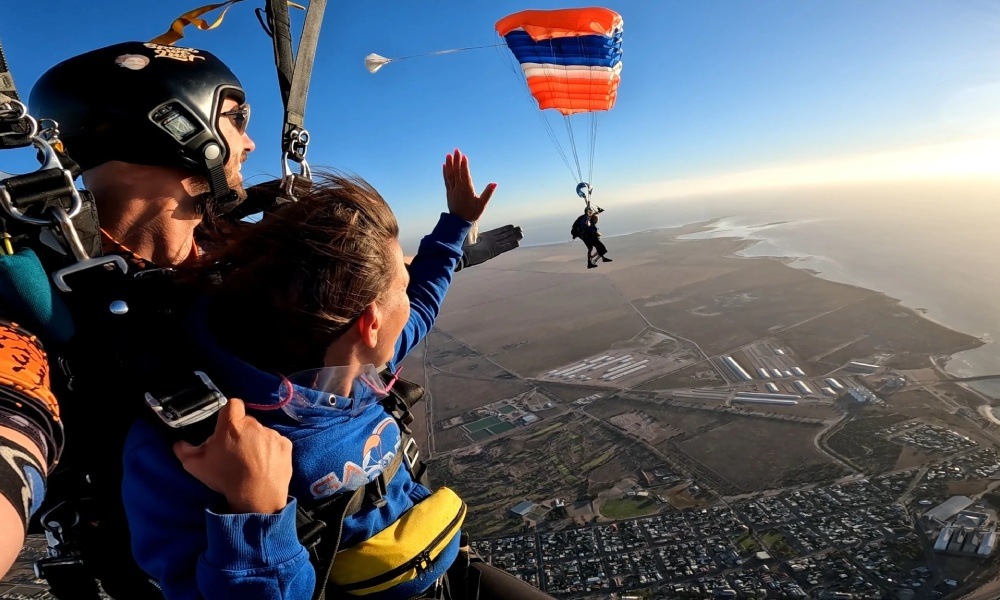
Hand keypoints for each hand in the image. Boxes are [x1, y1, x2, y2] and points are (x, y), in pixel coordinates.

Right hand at [173, 398, 291, 513]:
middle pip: (246, 421)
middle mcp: (254, 424)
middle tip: (236, 451)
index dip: (229, 414)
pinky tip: (265, 465)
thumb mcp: (195, 466)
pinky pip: (276, 442)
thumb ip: (183, 450)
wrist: (256, 497)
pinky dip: (271, 451)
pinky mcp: (285, 444)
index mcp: (232, 425)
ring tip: (251, 462)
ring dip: (256, 442)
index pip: (232, 404)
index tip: (226, 427)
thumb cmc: (225, 478)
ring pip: (261, 432)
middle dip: (241, 432)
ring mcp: (271, 434)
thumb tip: (179, 442)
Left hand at [442, 149, 495, 221]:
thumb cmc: (472, 214)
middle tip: (457, 150)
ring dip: (449, 164)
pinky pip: (446, 180)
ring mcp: (452, 190)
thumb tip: (494, 183)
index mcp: (466, 190)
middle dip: (457, 160)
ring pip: (450, 175)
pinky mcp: (449, 192)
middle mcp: (458, 188)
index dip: (464, 166)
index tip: (464, 156)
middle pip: (457, 172)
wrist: (458, 223)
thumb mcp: (482, 205)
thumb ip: (488, 193)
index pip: (465, 175)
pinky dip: (445, 172)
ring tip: (449, 154)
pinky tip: (445, 165)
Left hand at [456, 224, 523, 270]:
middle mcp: (490, 242)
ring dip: (513, 238)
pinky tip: (517, 242)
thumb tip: (474, 212)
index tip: (512, 226)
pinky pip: (504, 248)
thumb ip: (474, 222)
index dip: (505, 229)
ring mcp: (492, 247)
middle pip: (504, 236)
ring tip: (521, 234)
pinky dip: (510, 245)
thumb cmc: (462, 241)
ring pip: (505, 241)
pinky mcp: (493, 252)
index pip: (498, 232)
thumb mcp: (470, 228)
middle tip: (520, 229)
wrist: (460, 251)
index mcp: (485, 237)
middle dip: (512, 232)